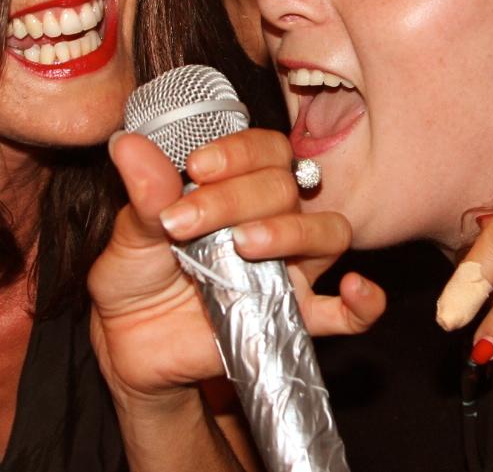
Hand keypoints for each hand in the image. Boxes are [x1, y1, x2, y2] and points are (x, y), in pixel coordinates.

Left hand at [89, 128, 382, 402]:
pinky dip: (364, 302)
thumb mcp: (131, 236)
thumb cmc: (137, 277)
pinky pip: (349, 316)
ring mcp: (289, 271)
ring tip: (244, 245)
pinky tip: (353, 289)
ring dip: (293, 231)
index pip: (266, 150)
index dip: (239, 152)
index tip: (195, 167)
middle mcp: (275, 221)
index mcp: (240, 188)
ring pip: (327, 234)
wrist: (129, 346)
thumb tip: (128, 145)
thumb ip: (144, 195)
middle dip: (236, 198)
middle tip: (183, 223)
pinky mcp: (293, 321)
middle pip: (287, 190)